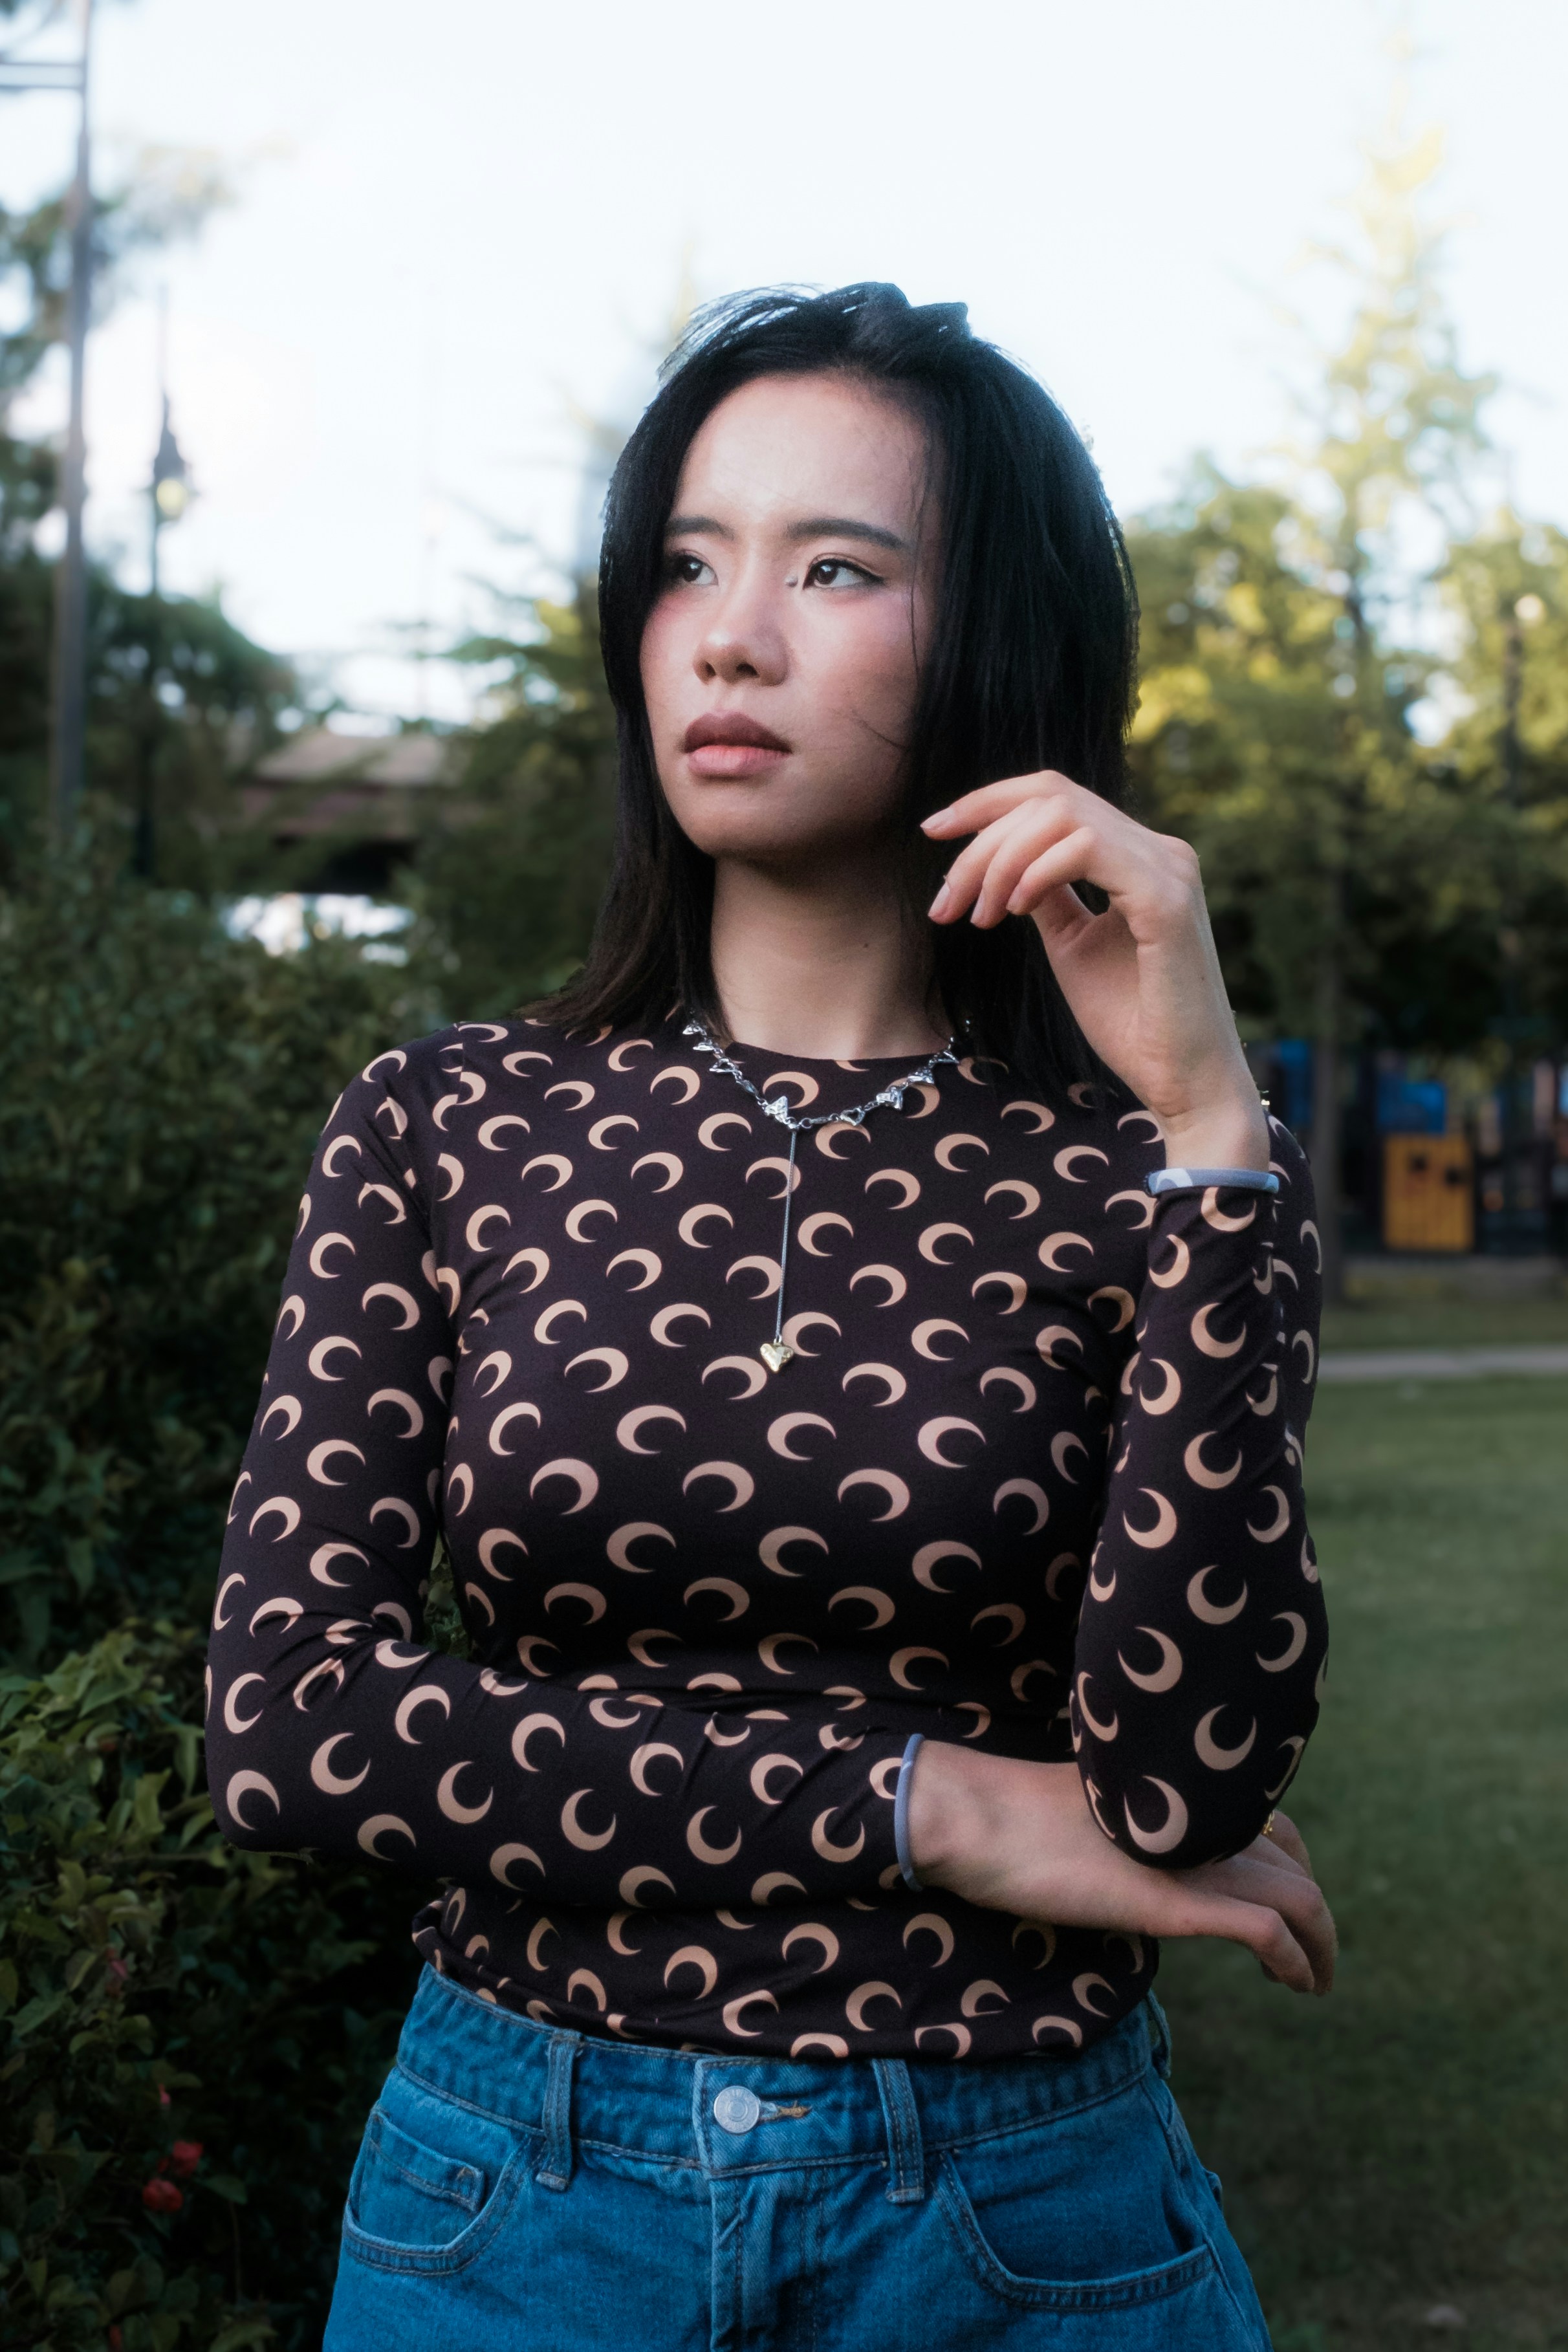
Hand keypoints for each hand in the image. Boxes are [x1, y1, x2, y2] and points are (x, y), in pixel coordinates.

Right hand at [907, 1744, 1334, 1995]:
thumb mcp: (1090, 1820)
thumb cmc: (1011, 1821)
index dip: (1291, 1865)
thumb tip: (1140, 1859)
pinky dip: (1294, 1958)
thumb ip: (1131, 1835)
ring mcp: (1191, 1859)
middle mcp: (1198, 1819)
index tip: (1287, 1905)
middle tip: (1315, 1955)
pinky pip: (1265, 1930)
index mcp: (1180, 1796)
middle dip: (1316, 1912)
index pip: (1269, 1823)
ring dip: (1320, 1943)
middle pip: (1293, 1861)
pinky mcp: (1176, 1901)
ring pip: (1297, 1896)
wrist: (977, 1818)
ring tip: (1315, 1981)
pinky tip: (1294, 1983)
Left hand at [922, 774, 1268, 1170]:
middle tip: (946, 903)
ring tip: (979, 916)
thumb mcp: (1073, 947)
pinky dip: (1035, 872)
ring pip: (1061, 814)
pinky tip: (1013, 911)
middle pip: (1050, 797)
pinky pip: (1086, 848)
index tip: (933, 831)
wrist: (1185, 1083)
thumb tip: (1007, 865)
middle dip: (980, 840)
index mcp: (1140, 857)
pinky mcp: (1166, 898)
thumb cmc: (1134, 1026)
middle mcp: (1161, 851)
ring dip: (1000, 860)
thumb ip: (1048, 897)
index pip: (1057, 797)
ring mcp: (1168, 868)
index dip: (988, 803)